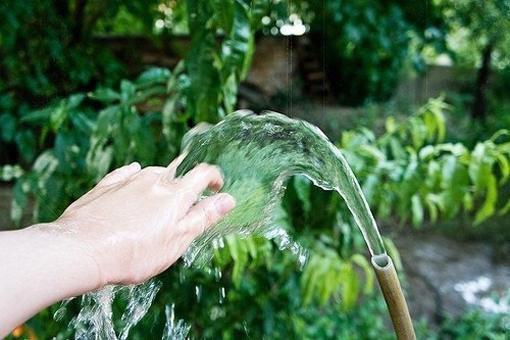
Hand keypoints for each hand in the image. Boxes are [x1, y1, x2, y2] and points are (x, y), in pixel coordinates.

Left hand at [50, 157, 234, 286]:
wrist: (82, 250)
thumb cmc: (133, 253)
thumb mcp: (177, 241)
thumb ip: (203, 217)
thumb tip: (228, 199)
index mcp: (175, 195)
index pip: (202, 173)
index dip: (213, 177)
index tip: (216, 186)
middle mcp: (153, 180)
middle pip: (176, 175)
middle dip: (182, 189)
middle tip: (178, 214)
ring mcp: (127, 180)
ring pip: (151, 175)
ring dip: (158, 187)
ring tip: (151, 211)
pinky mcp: (106, 185)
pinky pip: (126, 175)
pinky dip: (134, 180)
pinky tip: (131, 190)